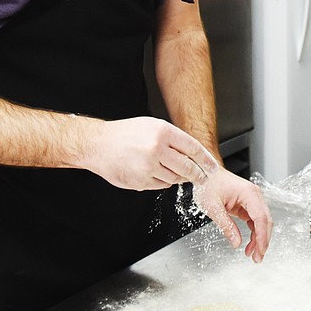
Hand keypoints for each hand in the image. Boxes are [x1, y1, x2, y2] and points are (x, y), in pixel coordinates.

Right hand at [81, 116, 216, 190]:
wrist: (99, 145)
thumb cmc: (126, 133)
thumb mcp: (152, 126)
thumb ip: (173, 138)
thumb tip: (193, 152)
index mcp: (163, 132)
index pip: (193, 148)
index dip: (205, 160)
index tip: (212, 167)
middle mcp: (157, 149)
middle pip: (188, 167)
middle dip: (198, 174)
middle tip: (202, 177)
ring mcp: (149, 166)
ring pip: (175, 178)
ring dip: (178, 177)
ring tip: (172, 171)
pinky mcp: (141, 181)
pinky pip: (161, 185)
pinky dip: (163, 181)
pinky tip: (156, 173)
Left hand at [194, 168, 272, 262]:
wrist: (205, 174)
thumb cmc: (208, 184)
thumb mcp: (213, 207)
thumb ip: (226, 225)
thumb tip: (236, 242)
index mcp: (249, 193)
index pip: (261, 218)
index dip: (262, 236)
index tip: (260, 250)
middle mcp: (254, 195)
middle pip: (266, 221)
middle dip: (263, 241)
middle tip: (257, 258)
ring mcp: (252, 200)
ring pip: (262, 223)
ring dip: (259, 239)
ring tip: (252, 255)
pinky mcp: (248, 205)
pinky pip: (255, 221)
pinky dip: (254, 234)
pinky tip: (249, 245)